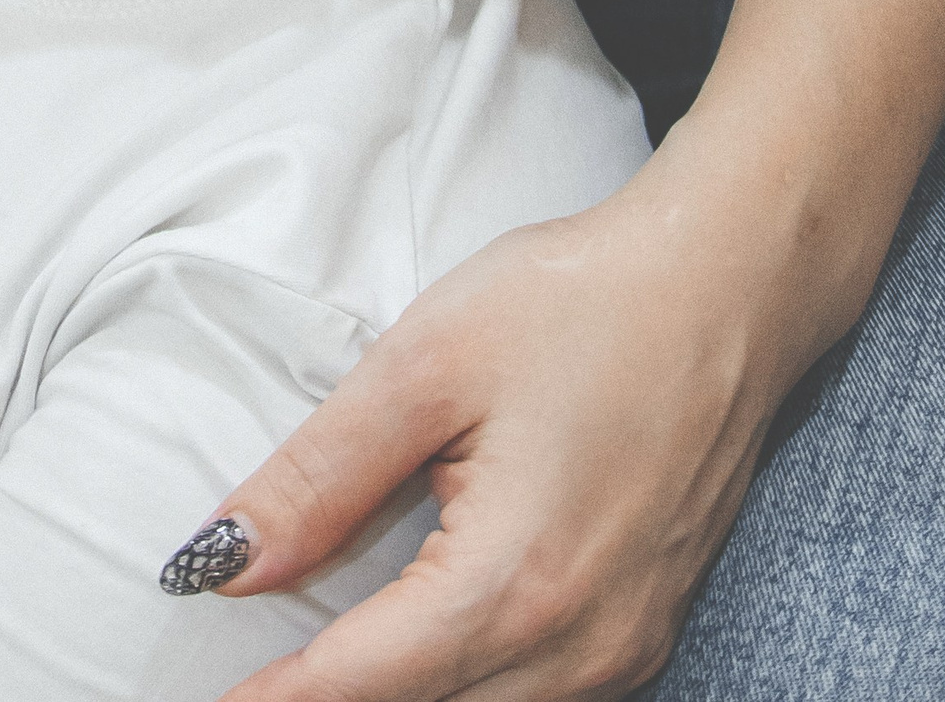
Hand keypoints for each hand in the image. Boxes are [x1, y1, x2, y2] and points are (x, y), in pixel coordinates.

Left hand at [201, 174, 808, 701]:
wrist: (726, 284)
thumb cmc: (581, 302)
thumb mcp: (425, 366)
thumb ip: (318, 477)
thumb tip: (225, 564)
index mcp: (514, 583)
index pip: (363, 682)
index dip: (280, 697)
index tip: (218, 698)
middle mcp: (579, 646)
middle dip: (336, 697)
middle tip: (259, 672)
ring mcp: (623, 648)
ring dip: (401, 690)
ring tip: (322, 657)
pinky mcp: (644, 630)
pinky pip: (539, 692)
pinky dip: (467, 679)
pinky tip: (421, 640)